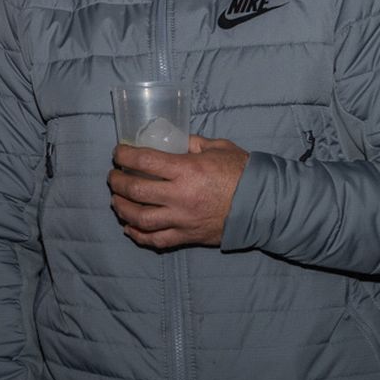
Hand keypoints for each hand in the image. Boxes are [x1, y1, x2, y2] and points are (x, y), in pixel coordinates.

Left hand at [107, 136, 249, 248]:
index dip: (125, 156)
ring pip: (140, 218)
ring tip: (116, 201)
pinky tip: (129, 227)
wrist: (265, 205)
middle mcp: (180, 196)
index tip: (118, 153)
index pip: (144, 161)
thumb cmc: (243, 173)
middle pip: (135, 191)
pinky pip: (156, 240)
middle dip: (118, 182)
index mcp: (187, 170)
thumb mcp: (218, 148)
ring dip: (122, 209)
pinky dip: (138, 235)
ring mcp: (182, 219)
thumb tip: (173, 139)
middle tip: (114, 176)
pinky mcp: (187, 236)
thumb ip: (192, 143)